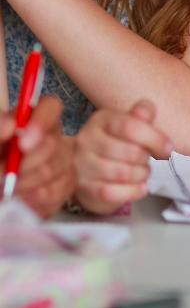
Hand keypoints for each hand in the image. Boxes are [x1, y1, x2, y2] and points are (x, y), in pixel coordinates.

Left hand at [0, 96, 74, 217]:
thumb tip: (9, 126)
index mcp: (34, 117)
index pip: (51, 106)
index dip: (41, 123)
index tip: (22, 144)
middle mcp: (54, 135)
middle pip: (52, 144)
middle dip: (24, 164)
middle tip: (1, 175)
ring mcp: (63, 161)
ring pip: (52, 171)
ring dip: (24, 184)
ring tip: (6, 190)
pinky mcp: (65, 185)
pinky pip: (56, 194)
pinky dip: (33, 201)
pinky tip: (19, 200)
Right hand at [73, 100, 173, 214]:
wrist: (87, 168)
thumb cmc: (116, 143)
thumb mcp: (128, 123)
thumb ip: (141, 115)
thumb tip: (148, 113)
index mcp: (102, 120)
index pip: (129, 126)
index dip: (153, 138)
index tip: (168, 148)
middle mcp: (87, 141)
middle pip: (129, 152)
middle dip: (146, 159)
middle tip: (147, 160)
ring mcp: (83, 166)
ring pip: (123, 173)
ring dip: (141, 175)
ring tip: (142, 172)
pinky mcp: (85, 189)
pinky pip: (113, 193)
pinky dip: (132, 191)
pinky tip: (139, 186)